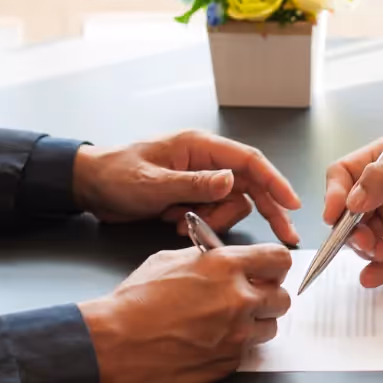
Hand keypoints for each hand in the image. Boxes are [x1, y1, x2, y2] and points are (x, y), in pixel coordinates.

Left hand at [73, 130, 301, 244]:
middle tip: (286, 235)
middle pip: (251, 185)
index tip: (293, 204)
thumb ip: (194, 184)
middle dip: (268, 210)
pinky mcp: (193, 196)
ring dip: (215, 220)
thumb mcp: (154, 183)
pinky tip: (176, 223)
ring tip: (184, 224)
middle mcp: (206, 161)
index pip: (249, 161)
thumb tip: (230, 181)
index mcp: (200, 146)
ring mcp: (201, 179)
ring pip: (232, 204)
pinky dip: (202, 223)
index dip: (275, 182)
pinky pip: (213, 213)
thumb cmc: (116, 175)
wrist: (90, 187)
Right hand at [77, 245, 292, 382]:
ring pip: (269, 328)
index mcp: (226, 267)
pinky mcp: (230, 362)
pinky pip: (247, 352)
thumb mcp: (169, 260)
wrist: (115, 343)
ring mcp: (237, 335)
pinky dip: (234, 347)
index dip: (275, 266)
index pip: (279, 260)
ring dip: (254, 324)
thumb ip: (208, 259)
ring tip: (224, 322)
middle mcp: (239, 300)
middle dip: (267, 298)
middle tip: (248, 299)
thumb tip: (224, 260)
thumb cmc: (135, 303)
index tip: (269, 271)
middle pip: (282, 298)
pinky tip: (209, 341)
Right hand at [323, 134, 382, 286]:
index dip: (334, 194)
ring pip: (366, 236)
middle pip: (350, 211)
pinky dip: (378, 269)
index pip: (345, 174)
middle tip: (364, 242)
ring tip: (379, 254)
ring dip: (365, 249)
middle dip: (349, 229)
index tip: (335, 215)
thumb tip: (351, 200)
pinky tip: (372, 278)